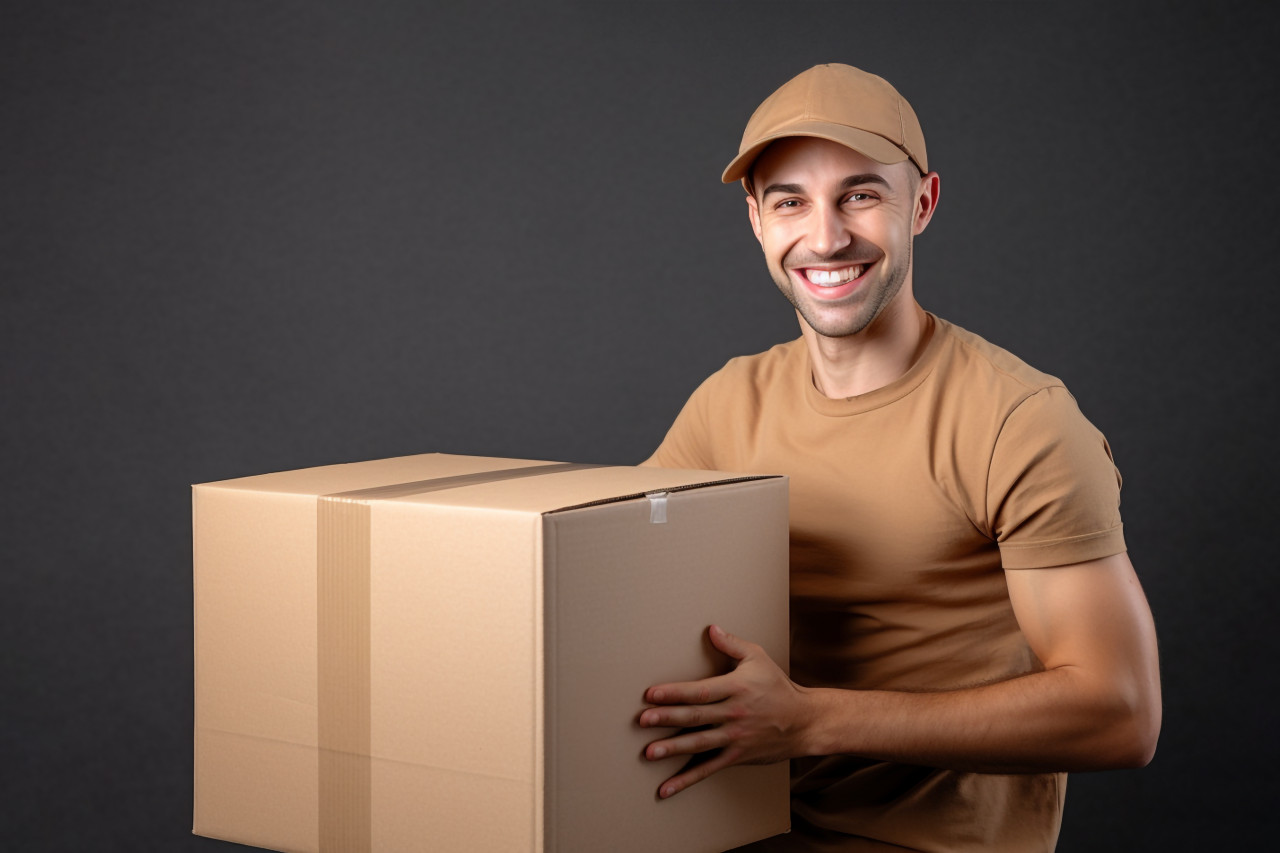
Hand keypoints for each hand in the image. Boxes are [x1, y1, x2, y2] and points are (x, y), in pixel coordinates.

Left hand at [638, 624, 810, 798]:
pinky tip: (667, 787)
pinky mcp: (736, 756)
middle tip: (643, 720)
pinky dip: (687, 779)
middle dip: (668, 718)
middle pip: (696, 717)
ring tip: (649, 752)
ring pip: (700, 744)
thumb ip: (732, 644)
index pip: (701, 691)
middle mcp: (734, 714)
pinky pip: (709, 768)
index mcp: (736, 688)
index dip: (675, 692)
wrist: (804, 721)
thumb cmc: (777, 686)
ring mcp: (735, 737)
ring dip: (674, 748)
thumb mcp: (758, 658)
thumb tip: (711, 629)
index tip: (652, 694)